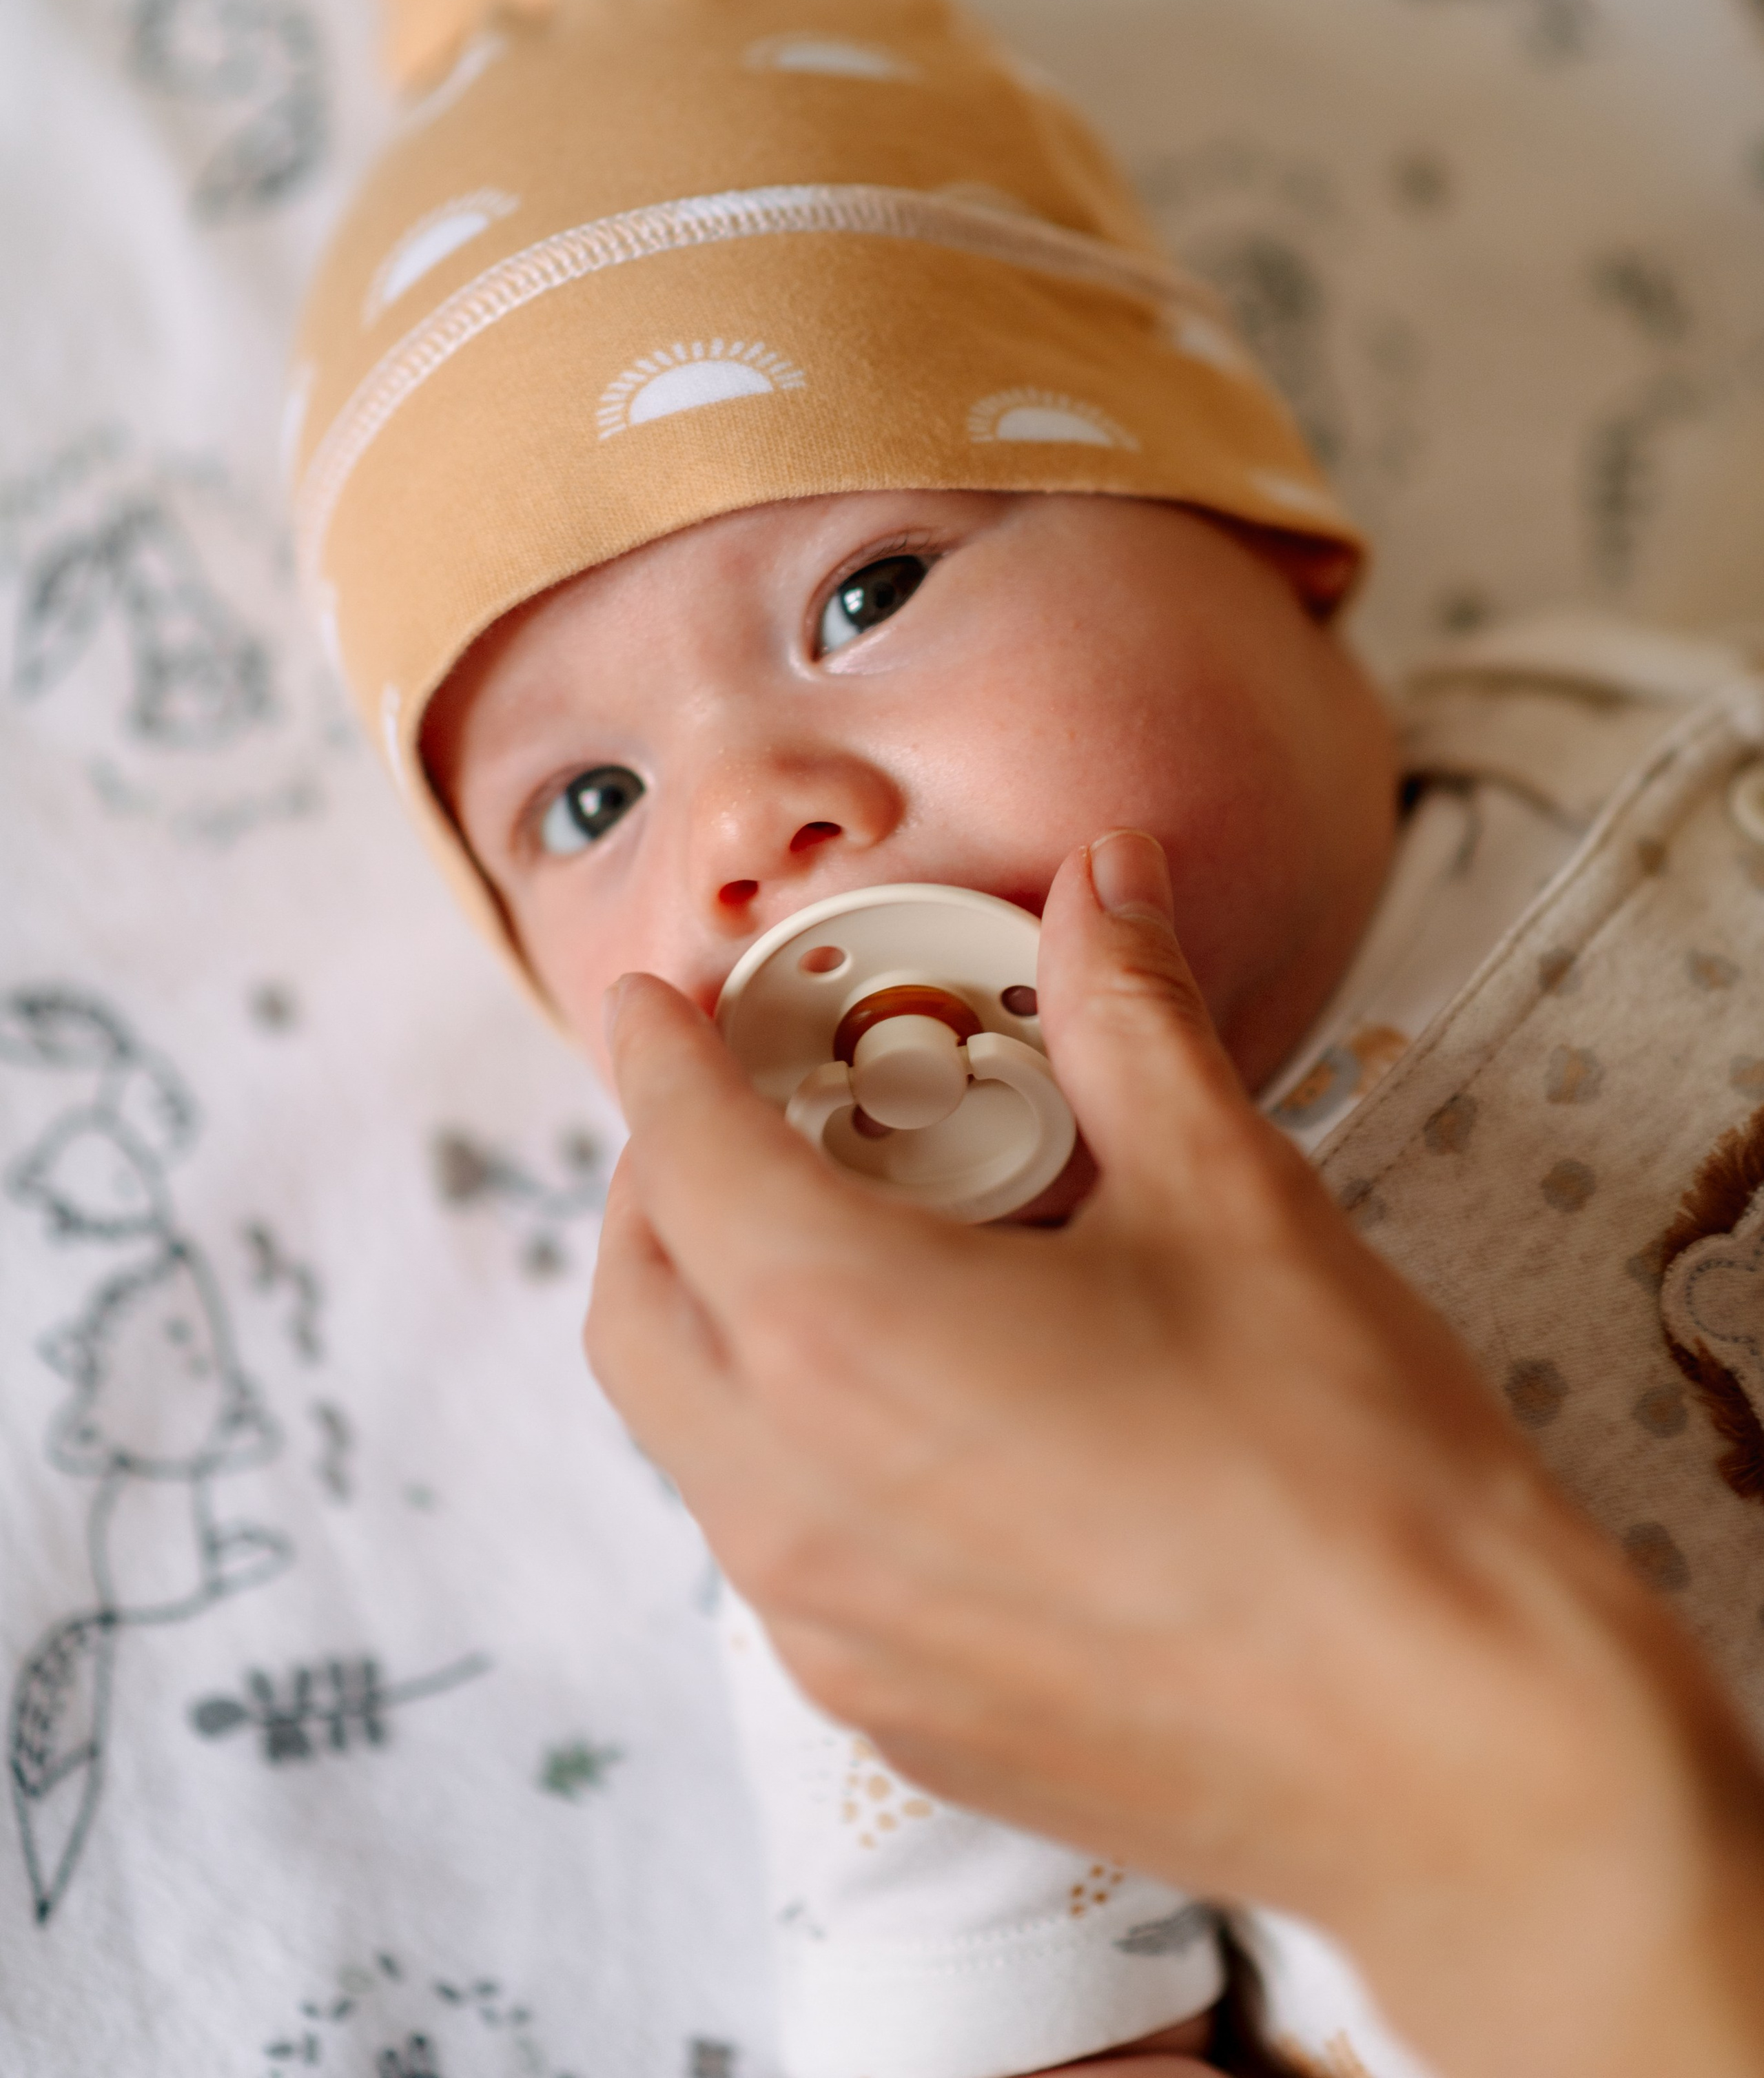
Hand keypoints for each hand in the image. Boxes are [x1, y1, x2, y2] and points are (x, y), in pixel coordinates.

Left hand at [589, 836, 1763, 2077]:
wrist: (1452, 1751)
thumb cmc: (1346, 1470)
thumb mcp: (1233, 1195)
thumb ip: (1130, 1019)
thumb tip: (1106, 883)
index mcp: (846, 1336)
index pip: (683, 1159)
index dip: (660, 1060)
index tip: (656, 1008)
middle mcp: (794, 1497)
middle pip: (636, 1311)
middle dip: (659, 1192)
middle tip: (736, 1116)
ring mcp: (833, 1631)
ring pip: (693, 1445)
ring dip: (717, 1328)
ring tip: (833, 1258)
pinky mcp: (897, 1718)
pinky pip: (776, 1557)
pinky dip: (788, 1454)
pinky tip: (916, 1418)